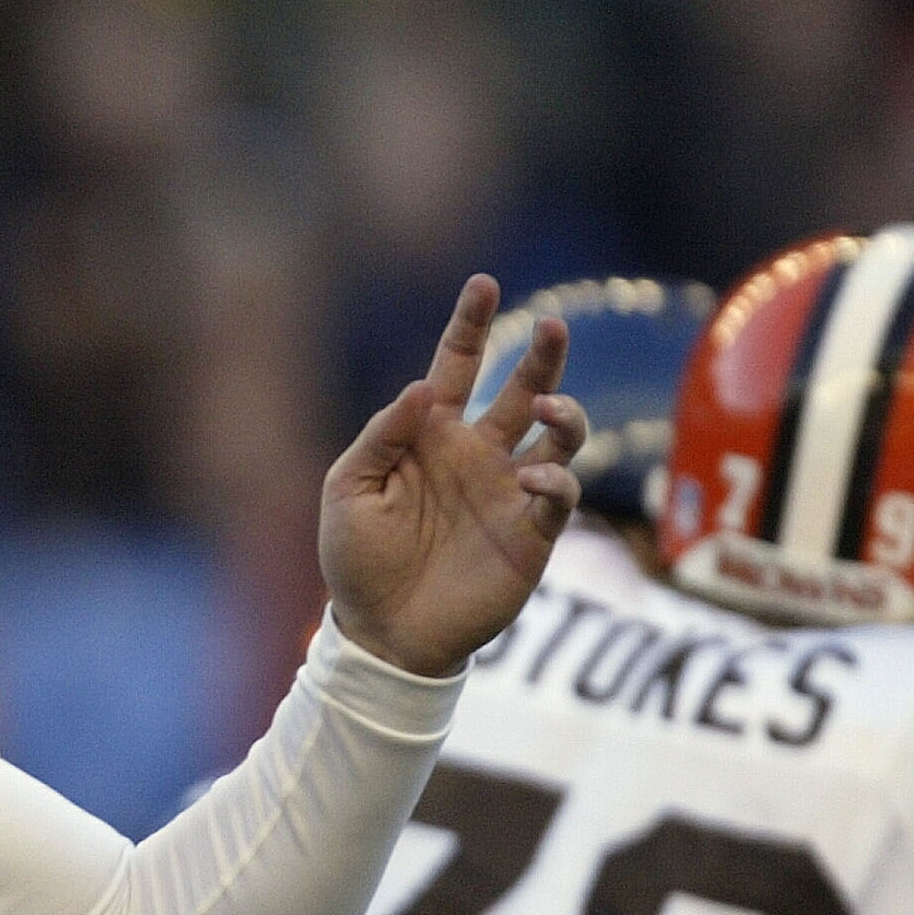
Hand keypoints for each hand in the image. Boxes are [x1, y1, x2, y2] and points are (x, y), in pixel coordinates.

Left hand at [320, 276, 585, 677]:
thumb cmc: (356, 560)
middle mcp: (477, 454)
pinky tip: (534, 478)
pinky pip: (561, 492)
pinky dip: (556, 478)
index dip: (471, 325)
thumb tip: (419, 387)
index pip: (456, 366)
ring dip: (566, 412)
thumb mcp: (348, 490)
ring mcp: (509, 490)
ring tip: (548, 407)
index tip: (484, 282)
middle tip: (554, 327)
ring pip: (561, 433)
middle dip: (545, 356)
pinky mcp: (532, 532)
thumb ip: (381, 436)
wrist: (383, 632)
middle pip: (523, 388)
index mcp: (430, 436)